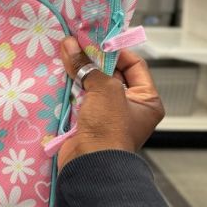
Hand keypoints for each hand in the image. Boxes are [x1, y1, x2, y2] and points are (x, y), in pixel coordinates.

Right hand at [57, 37, 164, 169]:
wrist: (90, 165)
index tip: (96, 41)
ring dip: (80, 73)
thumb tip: (70, 44)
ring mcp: (108, 116)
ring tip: (65, 56)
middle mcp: (130, 107)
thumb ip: (88, 66)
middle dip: (93, 60)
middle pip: (112, 74)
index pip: (135, 65)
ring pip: (93, 86)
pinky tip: (60, 75)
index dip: (116, 51)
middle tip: (75, 45)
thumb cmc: (109, 128)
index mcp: (147, 100)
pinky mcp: (89, 123)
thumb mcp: (105, 90)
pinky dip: (71, 88)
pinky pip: (81, 99)